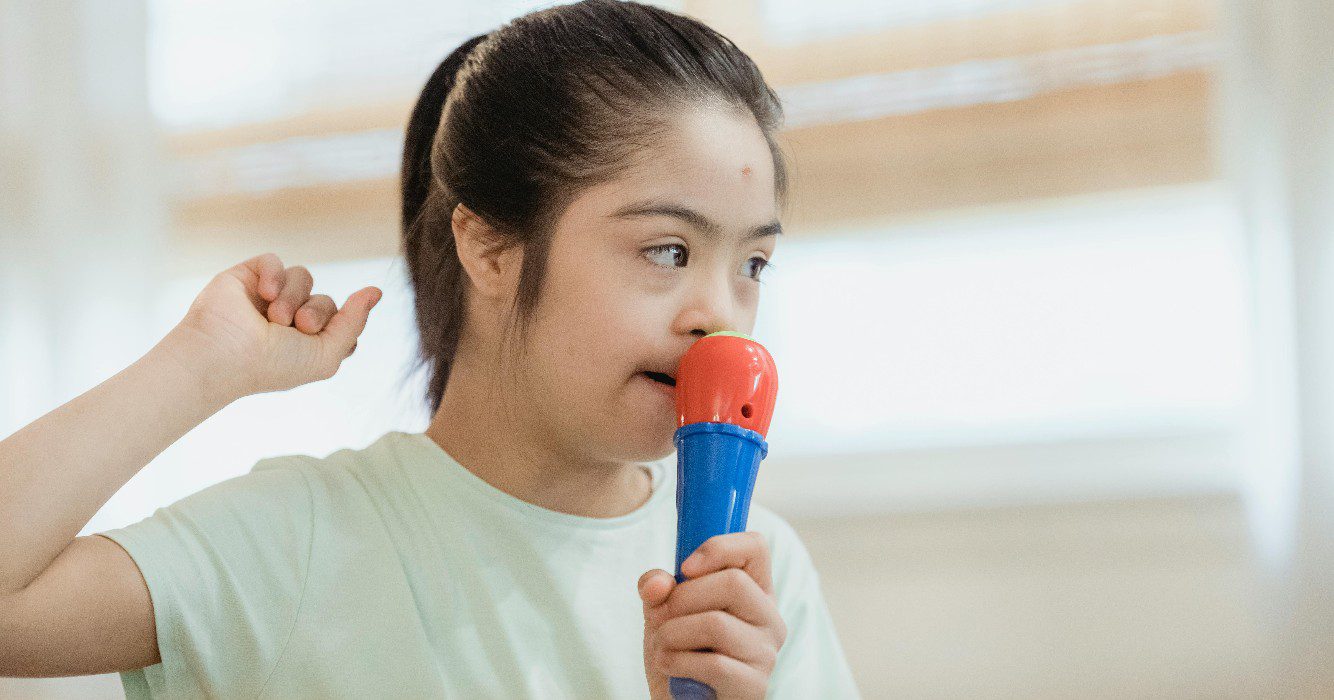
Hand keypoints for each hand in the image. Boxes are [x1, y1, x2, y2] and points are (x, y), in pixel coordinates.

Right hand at [167, 252, 381, 400]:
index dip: (338, 326)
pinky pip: (274, 261)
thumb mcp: (327, 354)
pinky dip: (274, 274)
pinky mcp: (246, 277)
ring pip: (303, 277)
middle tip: (299, 326)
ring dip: (294, 296)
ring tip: (274, 317)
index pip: (341, 323)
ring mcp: (267, 298)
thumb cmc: (273, 364)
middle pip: (326, 300)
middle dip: (317, 312)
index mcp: (307, 344)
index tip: (318, 337)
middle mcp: (288, 321)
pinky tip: (264, 293)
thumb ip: (354, 323)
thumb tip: (376, 291)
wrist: (223, 355)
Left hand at [639, 532, 786, 699]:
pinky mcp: (754, 686)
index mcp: (754, 591)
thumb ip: (657, 588)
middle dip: (682, 598)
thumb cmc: (679, 654)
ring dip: (672, 634)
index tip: (685, 567)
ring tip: (663, 647)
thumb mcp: (663, 613)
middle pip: (734, 582)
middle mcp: (769, 618)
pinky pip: (713, 664)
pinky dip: (677, 662)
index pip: (756, 547)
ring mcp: (766, 653)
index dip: (719, 547)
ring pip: (716, 623)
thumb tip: (657, 583)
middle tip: (662, 617)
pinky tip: (670, 667)